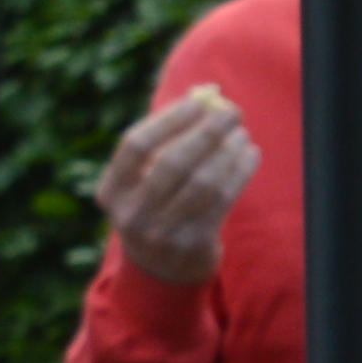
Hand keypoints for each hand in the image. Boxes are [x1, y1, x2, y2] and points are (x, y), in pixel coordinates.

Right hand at [96, 84, 257, 287]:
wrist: (163, 269)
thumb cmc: (157, 206)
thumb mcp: (147, 178)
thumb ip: (168, 138)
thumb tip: (206, 93)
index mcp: (112, 191)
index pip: (135, 145)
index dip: (169, 119)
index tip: (199, 100)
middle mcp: (132, 213)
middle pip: (171, 162)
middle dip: (205, 132)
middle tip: (231, 112)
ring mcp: (162, 232)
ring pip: (202, 182)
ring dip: (227, 151)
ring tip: (242, 133)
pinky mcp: (193, 244)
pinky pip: (223, 201)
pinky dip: (240, 172)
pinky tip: (250, 154)